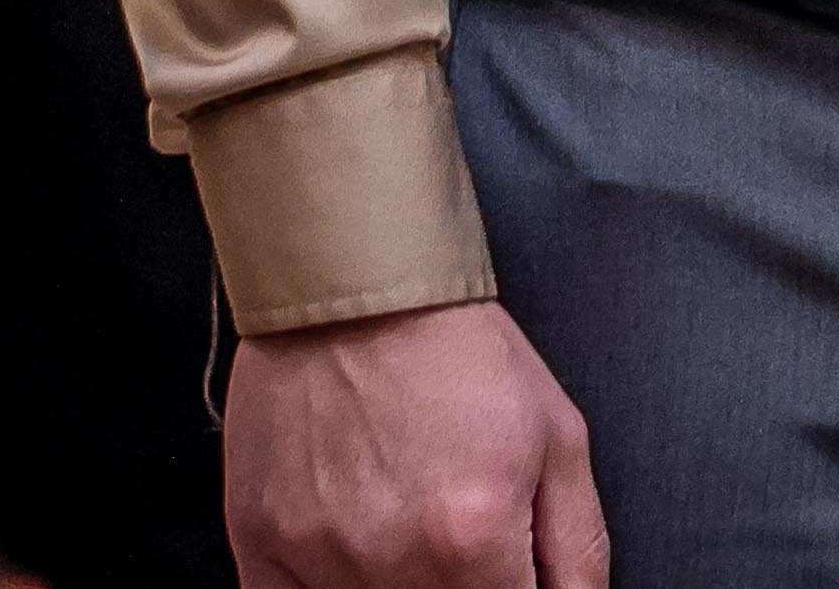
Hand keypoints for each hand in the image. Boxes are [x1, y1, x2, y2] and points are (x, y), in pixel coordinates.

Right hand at [227, 301, 607, 588]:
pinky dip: (322, 586)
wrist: (354, 280)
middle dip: (458, 582)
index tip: (501, 567)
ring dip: (393, 579)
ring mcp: (319, 559)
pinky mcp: (260, 545)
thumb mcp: (558, 436)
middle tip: (449, 525)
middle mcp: (393, 563)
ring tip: (398, 512)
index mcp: (472, 542)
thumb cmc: (451, 347)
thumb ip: (578, 549)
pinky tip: (346, 543)